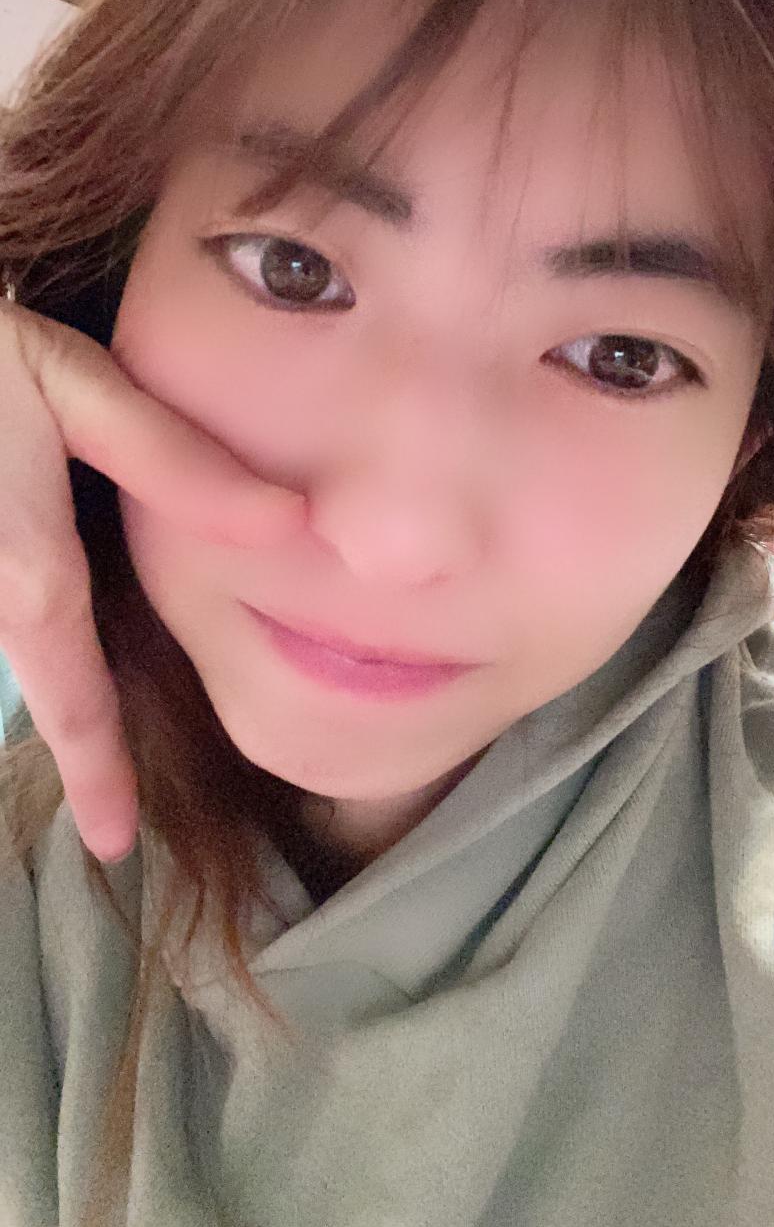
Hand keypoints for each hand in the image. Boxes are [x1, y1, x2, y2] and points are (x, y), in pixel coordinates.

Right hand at [0, 298, 303, 862]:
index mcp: (23, 567)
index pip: (70, 692)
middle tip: (112, 795)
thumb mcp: (73, 384)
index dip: (94, 769)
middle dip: (69, 734)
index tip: (113, 843)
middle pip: (28, 680)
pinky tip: (51, 633)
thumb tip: (291, 527)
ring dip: (47, 687)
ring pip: (2, 651)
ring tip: (95, 737)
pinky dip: (17, 636)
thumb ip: (173, 462)